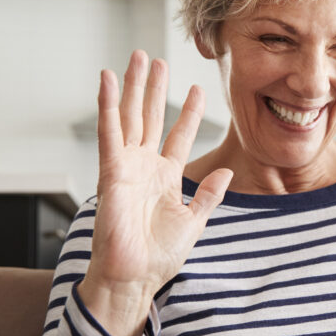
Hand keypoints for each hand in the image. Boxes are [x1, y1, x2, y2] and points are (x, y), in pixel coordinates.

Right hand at [78, 50, 231, 335]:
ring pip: (130, 117)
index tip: (197, 89)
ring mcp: (126, 166)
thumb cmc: (159, 256)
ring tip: (138, 58)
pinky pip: (109, 132)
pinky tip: (109, 81)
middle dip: (154, 88)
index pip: (178, 136)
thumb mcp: (194, 221)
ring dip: (133, 87)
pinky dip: (109, 105)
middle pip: (151, 118)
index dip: (188, 112)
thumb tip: (226, 174)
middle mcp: (144, 167)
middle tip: (157, 60)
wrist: (135, 277)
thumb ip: (208, 195)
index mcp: (166, 178)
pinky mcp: (110, 171)